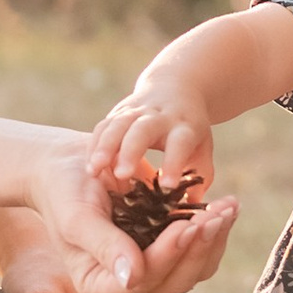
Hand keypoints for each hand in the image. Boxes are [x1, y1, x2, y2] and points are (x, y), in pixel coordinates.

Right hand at [24, 136, 235, 292]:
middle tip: (217, 213)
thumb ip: (104, 247)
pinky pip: (197, 251)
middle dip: (199, 247)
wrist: (68, 168)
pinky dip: (213, 230)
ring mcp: (149, 268)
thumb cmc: (64, 190)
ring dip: (213, 239)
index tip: (186, 225)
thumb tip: (132, 279)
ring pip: (192, 269)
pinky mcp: (164, 249)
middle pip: (174, 281)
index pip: (143, 281)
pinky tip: (225, 208)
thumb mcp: (77, 217)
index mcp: (99, 286)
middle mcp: (127, 285)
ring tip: (229, 207)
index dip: (167, 255)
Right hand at [85, 80, 217, 207]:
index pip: (179, 143)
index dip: (174, 162)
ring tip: (94, 171)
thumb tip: (192, 204)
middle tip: (122, 175)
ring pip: (118, 125)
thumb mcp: (202, 148)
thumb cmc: (189, 130)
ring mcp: (137, 111)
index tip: (167, 185)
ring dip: (105, 147)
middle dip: (131, 151)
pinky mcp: (118, 111)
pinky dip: (94, 145)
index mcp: (184, 127)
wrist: (175, 88)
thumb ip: (200, 177)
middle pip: (143, 129)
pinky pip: (103, 126)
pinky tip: (90, 166)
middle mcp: (160, 116)